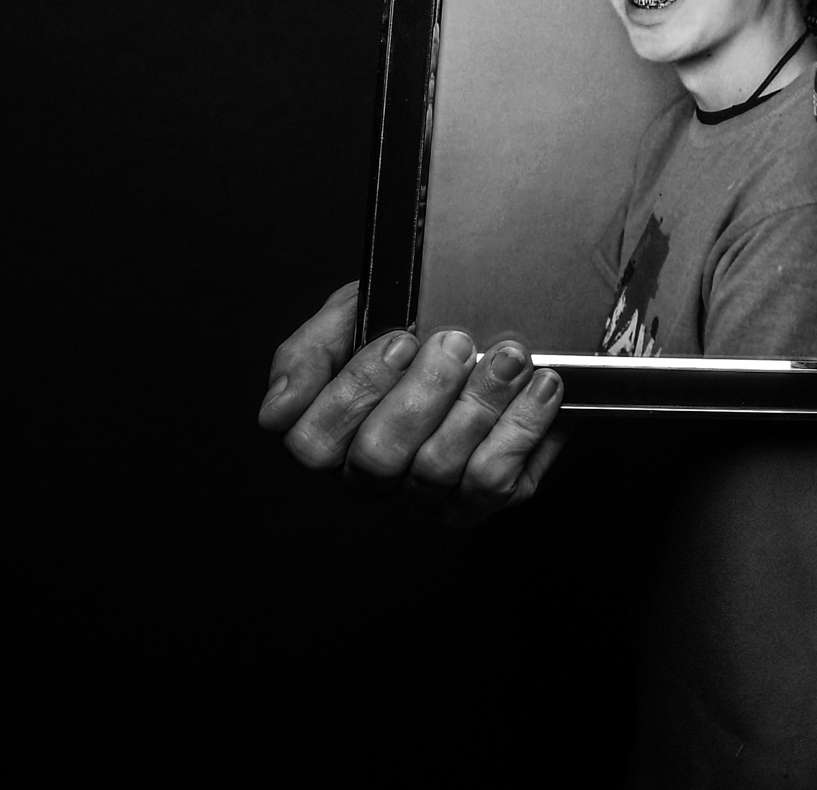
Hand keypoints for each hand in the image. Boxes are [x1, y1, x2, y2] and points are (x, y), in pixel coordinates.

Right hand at [256, 282, 567, 523]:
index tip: (400, 338)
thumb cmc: (407, 322)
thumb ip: (308, 354)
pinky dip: (522, 428)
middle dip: (424, 393)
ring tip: (508, 356)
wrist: (482, 317)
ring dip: (479, 405)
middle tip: (457, 343)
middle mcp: (372, 476)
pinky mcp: (480, 500)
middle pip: (378, 460)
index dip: (358, 391)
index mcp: (330, 437)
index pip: (313, 444)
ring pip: (438, 470)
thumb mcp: (350, 316)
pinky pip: (495, 482)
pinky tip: (539, 385)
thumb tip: (277, 407)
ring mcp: (424, 495)